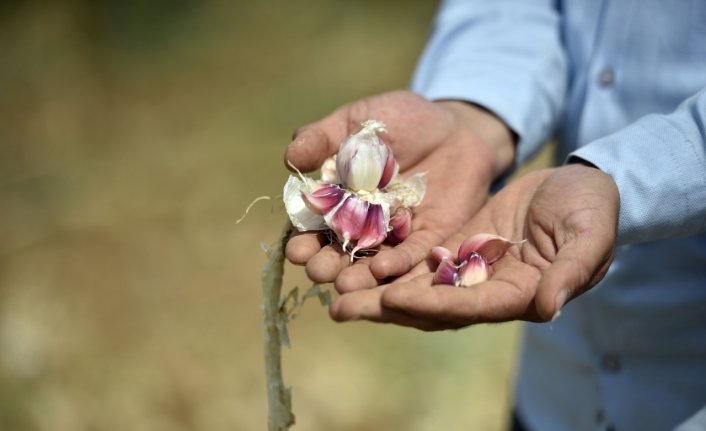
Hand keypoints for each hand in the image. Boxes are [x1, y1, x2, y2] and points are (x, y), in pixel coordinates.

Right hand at [284, 90, 514, 291]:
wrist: (453, 123)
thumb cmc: (398, 120)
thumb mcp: (355, 121)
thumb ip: (322, 138)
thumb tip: (290, 157)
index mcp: (337, 201)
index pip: (314, 227)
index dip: (303, 240)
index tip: (295, 251)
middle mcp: (363, 226)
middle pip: (341, 252)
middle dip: (328, 264)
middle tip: (318, 272)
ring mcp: (396, 234)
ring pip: (373, 261)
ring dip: (359, 276)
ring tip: (345, 285)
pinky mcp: (430, 236)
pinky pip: (413, 253)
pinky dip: (398, 262)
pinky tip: (383, 269)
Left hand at [329, 164, 619, 329]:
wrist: (579, 187)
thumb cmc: (593, 209)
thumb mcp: (590, 234)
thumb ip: (573, 270)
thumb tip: (549, 308)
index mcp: (518, 294)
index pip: (469, 306)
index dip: (432, 305)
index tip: (393, 299)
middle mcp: (485, 289)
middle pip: (428, 305)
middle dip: (384, 308)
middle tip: (338, 308)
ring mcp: (467, 269)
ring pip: (414, 284)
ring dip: (373, 289)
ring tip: (331, 287)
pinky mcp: (455, 245)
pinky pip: (416, 258)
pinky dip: (386, 261)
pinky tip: (351, 257)